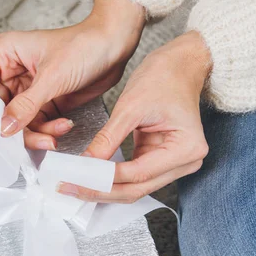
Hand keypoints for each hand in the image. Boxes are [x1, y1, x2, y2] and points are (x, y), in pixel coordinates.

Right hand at [0, 0, 145, 149]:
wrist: (115, 46)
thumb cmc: (85, 45)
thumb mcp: (52, 77)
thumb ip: (25, 106)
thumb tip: (4, 129)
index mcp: (4, 55)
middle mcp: (12, 72)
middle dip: (14, 131)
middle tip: (25, 145)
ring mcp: (28, 89)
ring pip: (18, 123)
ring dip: (35, 134)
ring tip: (53, 136)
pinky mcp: (45, 101)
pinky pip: (37, 124)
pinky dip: (49, 130)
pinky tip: (64, 125)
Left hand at [57, 31, 211, 202]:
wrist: (180, 65)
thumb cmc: (164, 77)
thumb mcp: (131, 106)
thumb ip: (107, 138)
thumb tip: (85, 163)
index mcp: (186, 148)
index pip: (138, 174)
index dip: (104, 178)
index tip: (75, 177)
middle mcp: (186, 162)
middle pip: (136, 188)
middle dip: (100, 190)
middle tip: (69, 187)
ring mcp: (174, 165)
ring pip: (133, 188)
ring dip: (103, 188)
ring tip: (74, 186)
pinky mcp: (160, 161)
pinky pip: (132, 177)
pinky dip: (110, 178)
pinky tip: (88, 177)